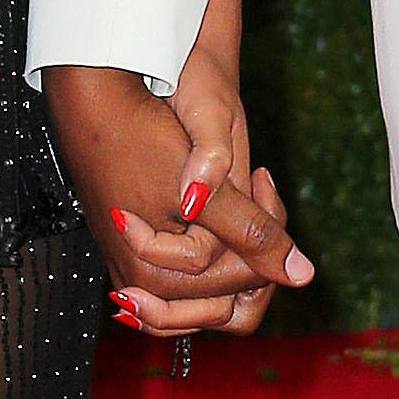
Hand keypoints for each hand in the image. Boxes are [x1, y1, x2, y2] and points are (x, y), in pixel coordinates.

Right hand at [45, 56, 312, 340]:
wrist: (93, 97)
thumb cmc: (143, 133)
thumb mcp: (209, 184)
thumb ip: (253, 232)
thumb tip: (304, 277)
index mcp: (157, 276)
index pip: (245, 284)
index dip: (266, 236)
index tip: (259, 176)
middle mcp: (140, 287)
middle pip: (228, 302)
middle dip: (251, 252)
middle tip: (251, 188)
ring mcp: (133, 273)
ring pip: (209, 295)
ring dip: (232, 253)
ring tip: (231, 195)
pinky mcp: (131, 256)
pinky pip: (184, 283)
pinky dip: (211, 255)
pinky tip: (213, 207)